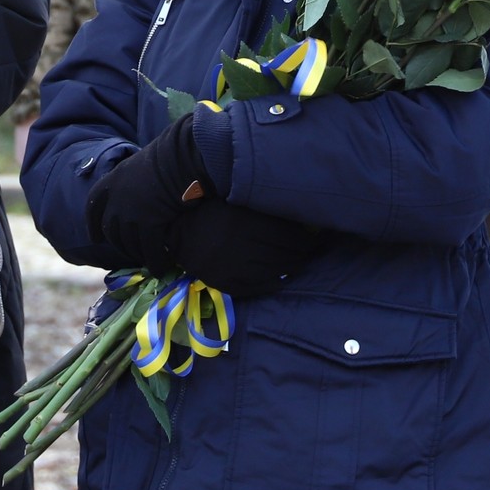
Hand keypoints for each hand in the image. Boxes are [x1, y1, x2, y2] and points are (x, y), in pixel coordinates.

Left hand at [85, 117, 206, 268]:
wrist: (182, 158)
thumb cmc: (170, 156)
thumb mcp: (142, 165)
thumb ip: (136, 181)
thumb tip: (143, 191)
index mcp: (112, 181)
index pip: (94, 207)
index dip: (93, 225)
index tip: (95, 238)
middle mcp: (116, 200)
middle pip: (112, 232)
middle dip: (121, 246)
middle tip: (133, 254)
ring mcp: (131, 213)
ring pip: (130, 245)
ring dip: (140, 256)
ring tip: (152, 262)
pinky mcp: (149, 224)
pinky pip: (150, 250)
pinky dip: (156, 261)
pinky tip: (162, 267)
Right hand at [172, 199, 318, 297]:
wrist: (176, 234)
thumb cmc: (208, 211)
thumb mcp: (234, 202)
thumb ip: (260, 208)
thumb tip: (296, 217)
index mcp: (244, 223)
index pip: (287, 235)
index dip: (304, 238)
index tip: (314, 237)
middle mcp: (241, 247)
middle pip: (284, 253)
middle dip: (302, 253)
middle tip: (312, 250)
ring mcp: (233, 267)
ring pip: (274, 270)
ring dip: (292, 267)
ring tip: (300, 262)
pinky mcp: (226, 283)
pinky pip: (258, 286)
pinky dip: (274, 282)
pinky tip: (283, 277)